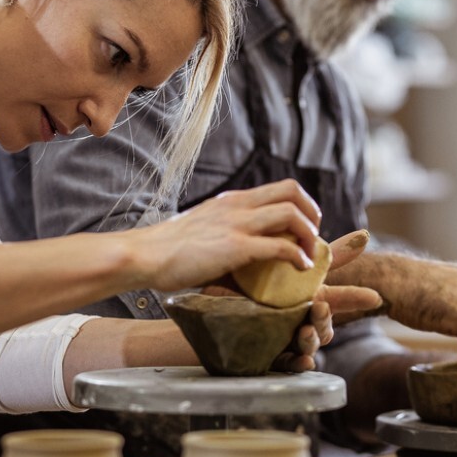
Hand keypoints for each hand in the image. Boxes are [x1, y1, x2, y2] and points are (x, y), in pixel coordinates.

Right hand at [134, 179, 321, 291]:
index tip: (304, 228)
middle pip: (292, 192)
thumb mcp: (203, 228)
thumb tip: (242, 251)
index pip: (280, 188)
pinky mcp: (235, 247)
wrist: (144, 255)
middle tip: (312, 238)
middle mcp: (238, 205)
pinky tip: (300, 269)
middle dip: (313, 214)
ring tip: (309, 255)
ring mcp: (237, 224)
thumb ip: (226, 231)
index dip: (302, 205)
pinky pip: (280, 246)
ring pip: (291, 214)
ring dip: (309, 235)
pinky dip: (298, 256)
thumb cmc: (169, 250)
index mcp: (232, 200)